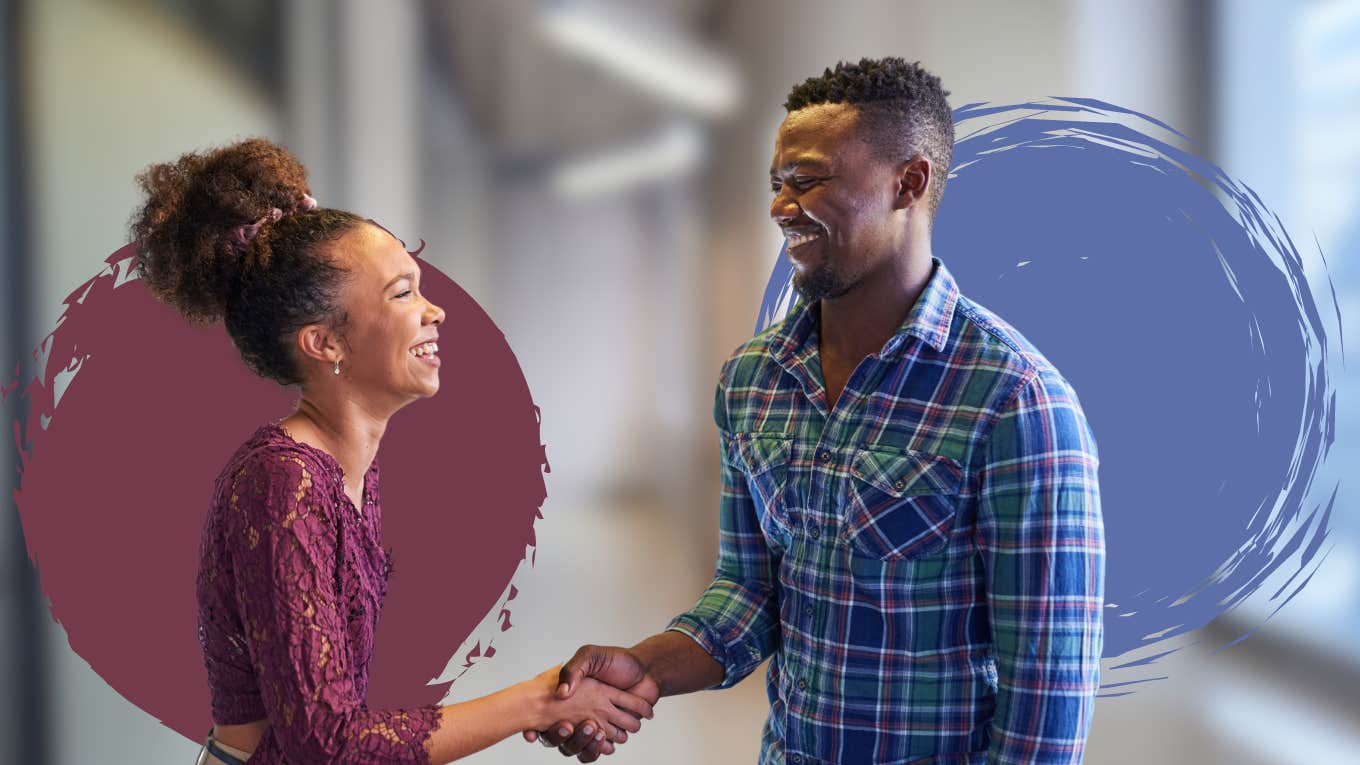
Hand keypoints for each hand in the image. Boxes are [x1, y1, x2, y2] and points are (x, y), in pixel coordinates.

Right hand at [526, 664, 652, 741]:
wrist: (645, 670)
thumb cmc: (616, 661)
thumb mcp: (590, 655)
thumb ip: (574, 669)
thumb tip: (561, 693)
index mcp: (568, 698)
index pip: (543, 718)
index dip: (534, 729)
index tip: (532, 733)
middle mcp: (578, 714)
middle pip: (560, 739)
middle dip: (562, 737)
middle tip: (569, 725)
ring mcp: (596, 725)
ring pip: (579, 747)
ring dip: (584, 742)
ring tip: (594, 728)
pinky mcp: (612, 733)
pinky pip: (600, 749)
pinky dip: (601, 748)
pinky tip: (604, 739)